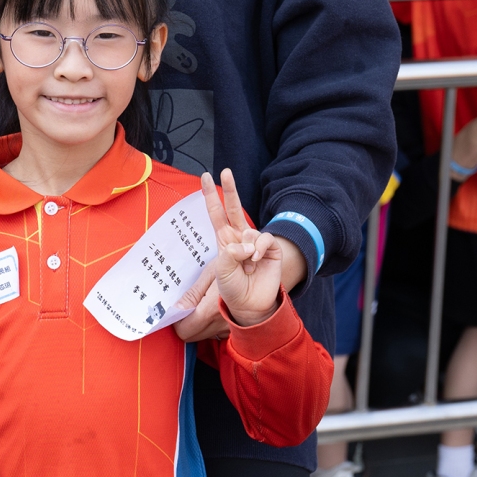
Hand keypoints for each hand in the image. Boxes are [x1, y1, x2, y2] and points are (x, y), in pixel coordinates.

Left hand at [201, 169, 283, 327]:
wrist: (250, 305)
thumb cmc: (233, 288)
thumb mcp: (222, 271)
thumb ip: (230, 253)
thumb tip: (246, 243)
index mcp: (224, 239)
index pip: (216, 213)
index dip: (211, 195)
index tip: (205, 177)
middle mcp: (240, 237)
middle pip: (234, 207)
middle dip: (230, 189)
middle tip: (226, 171)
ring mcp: (256, 242)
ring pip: (250, 230)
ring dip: (246, 249)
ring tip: (246, 266)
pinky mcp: (271, 249)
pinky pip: (264, 239)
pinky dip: (258, 248)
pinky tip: (255, 260)